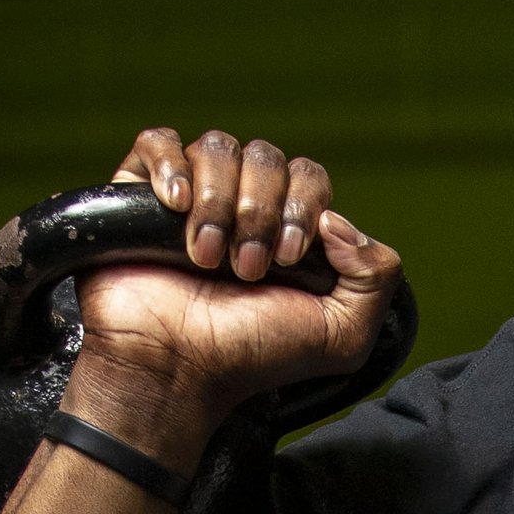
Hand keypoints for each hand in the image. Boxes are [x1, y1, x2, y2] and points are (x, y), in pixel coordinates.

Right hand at [68, 125, 404, 458]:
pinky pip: (158, 143)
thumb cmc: (251, 355)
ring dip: (218, 205)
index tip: (287, 259)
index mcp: (287, 227)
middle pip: (265, 156)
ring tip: (206, 260)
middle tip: (246, 269)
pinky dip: (170, 168)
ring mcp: (191, 199)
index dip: (302, 206)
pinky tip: (175, 207)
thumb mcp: (342, 335)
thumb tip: (340, 220)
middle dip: (261, 213)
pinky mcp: (138, 196)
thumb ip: (375, 276)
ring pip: (217, 148)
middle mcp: (241, 206)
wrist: (176, 369)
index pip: (308, 175)